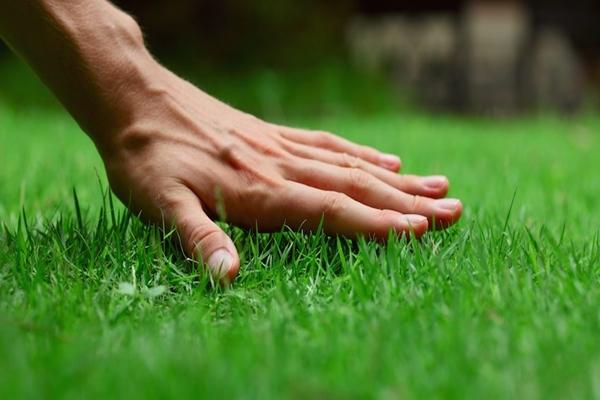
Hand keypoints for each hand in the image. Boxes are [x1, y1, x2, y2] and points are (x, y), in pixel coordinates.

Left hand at [101, 66, 461, 280]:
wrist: (135, 98)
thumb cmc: (145, 157)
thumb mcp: (158, 204)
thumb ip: (198, 238)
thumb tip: (229, 277)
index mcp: (258, 190)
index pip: (330, 210)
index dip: (376, 224)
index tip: (421, 232)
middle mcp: (280, 166)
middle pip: (355, 186)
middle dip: (407, 203)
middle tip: (455, 212)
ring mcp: (281, 146)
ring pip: (351, 163)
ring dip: (398, 179)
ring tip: (440, 186)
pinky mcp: (272, 134)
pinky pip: (328, 143)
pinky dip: (362, 154)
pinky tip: (387, 158)